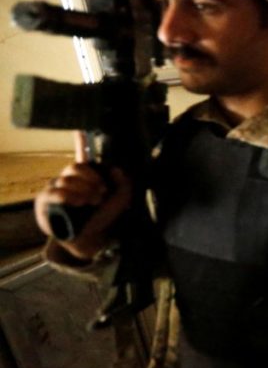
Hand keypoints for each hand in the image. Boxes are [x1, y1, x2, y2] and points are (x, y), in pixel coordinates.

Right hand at [34, 132, 131, 259]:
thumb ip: (124, 184)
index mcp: (86, 177)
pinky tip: (80, 202)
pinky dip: (70, 196)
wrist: (90, 239)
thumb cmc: (102, 218)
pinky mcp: (45, 202)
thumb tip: (115, 169)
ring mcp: (55, 189)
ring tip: (92, 202)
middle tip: (101, 193)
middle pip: (76, 167)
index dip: (80, 141)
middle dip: (91, 178)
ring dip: (84, 190)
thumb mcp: (120, 201)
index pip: (82, 154)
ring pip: (67, 179)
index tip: (80, 128)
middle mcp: (69, 179)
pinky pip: (55, 191)